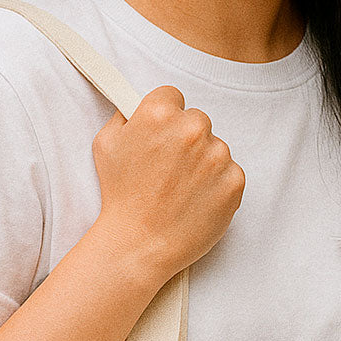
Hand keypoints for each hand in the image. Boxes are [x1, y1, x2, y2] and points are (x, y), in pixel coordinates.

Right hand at [92, 85, 245, 281]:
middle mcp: (192, 129)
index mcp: (159, 113)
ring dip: (202, 162)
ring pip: (215, 147)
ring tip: (180, 188)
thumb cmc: (120, 196)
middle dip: (185, 139)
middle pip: (197, 120)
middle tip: (169, 168)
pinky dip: (217, 184)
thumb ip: (125, 116)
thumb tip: (137, 106)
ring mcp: (217, 155)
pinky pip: (230, 172)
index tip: (160, 136)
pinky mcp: (234, 180)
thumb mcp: (106, 144)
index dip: (164, 117)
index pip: (173, 96)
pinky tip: (195, 199)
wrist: (139, 244)